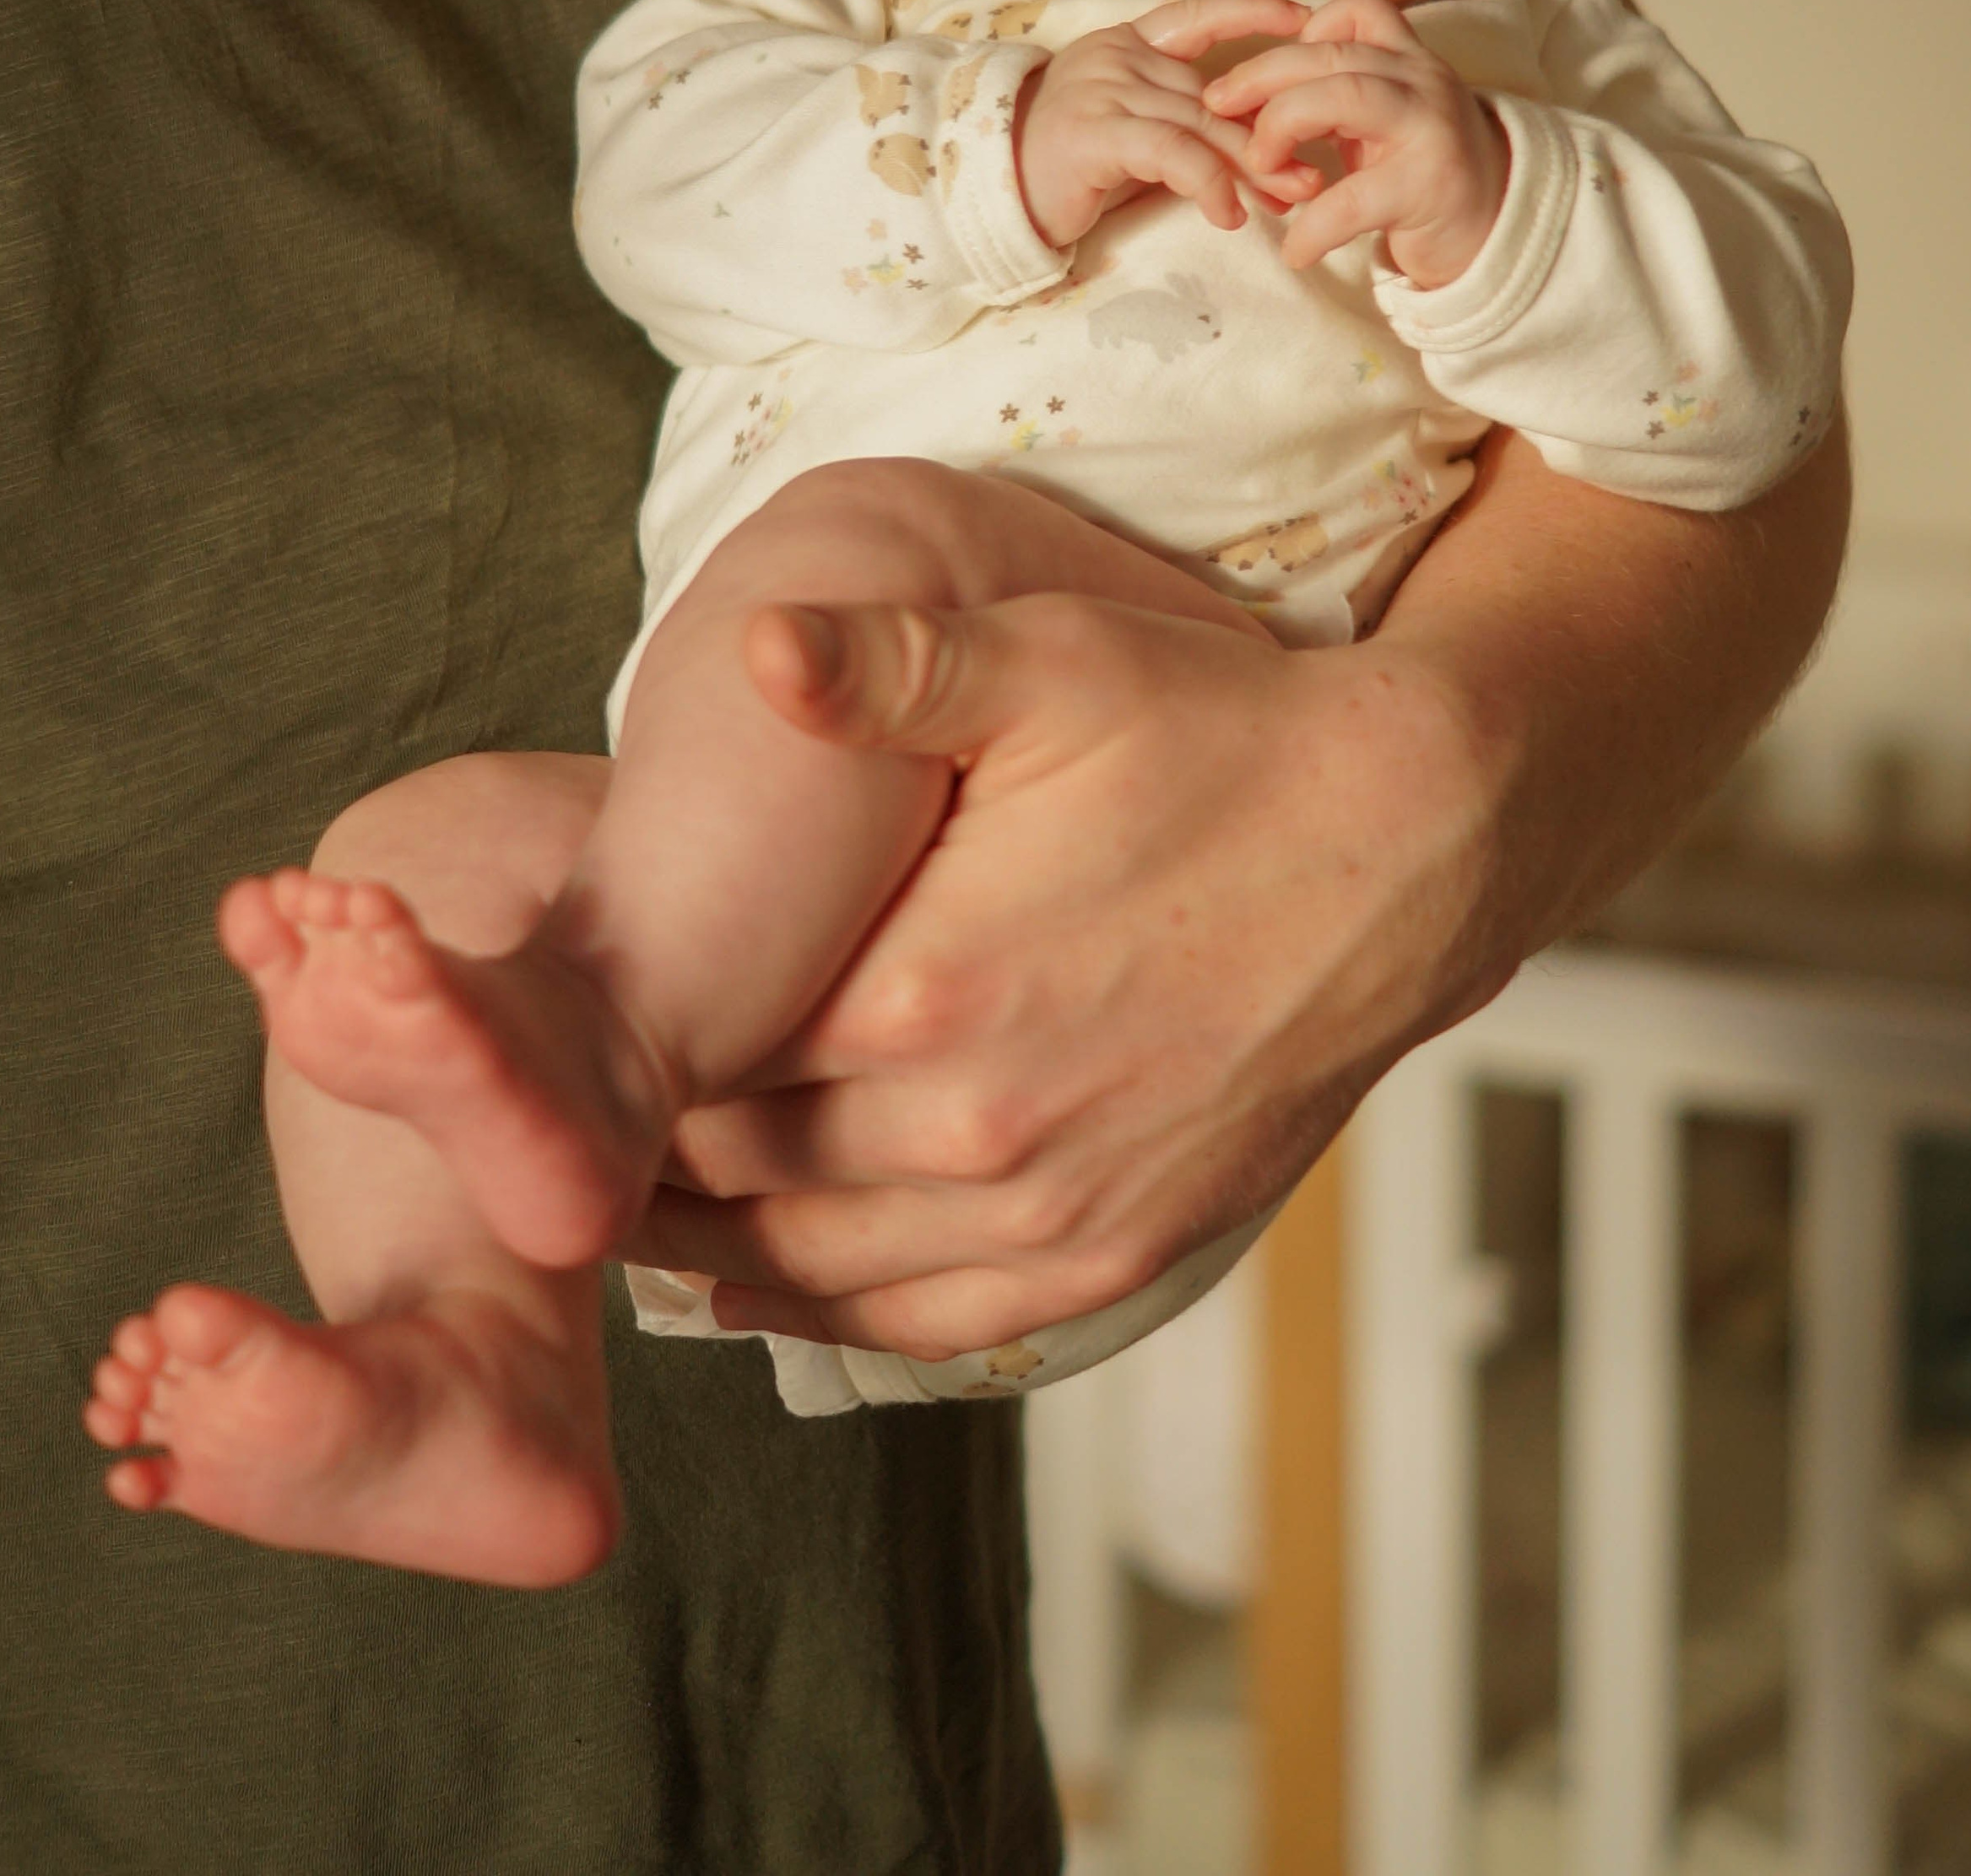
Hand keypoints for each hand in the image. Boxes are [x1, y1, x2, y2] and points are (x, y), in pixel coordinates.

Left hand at [624, 418, 1851, 1357]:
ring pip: (825, 1270)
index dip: (623, 1051)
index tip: (551, 1035)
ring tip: (638, 1202)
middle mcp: (982, 1130)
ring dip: (719, 1243)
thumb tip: (753, 647)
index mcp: (929, 993)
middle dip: (647, 1152)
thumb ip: (890, 668)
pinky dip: (840, 1311)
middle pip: (745, 1174)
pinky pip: (940, 1322)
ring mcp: (1062, 1208)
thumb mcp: (1052, 661)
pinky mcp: (1127, 1247)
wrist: (1419, 835)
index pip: (705, 1061)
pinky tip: (778, 1276)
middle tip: (558, 1128)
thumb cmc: (1226, 733)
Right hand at [1013, 0, 1316, 248]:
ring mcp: (1101, 88)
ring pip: (1199, 125)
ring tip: (1285, 202)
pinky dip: (1207, 181)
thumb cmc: (1069, 168)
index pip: (1198, 14)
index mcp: (1126, 44)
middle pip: (1212, 97)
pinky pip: (1170, 151)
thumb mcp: (1136, 132)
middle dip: (1267, 139)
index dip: (1252, 11)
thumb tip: (1264, 144)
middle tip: (1310, 179)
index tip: (1306, 20)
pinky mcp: (1092, 132)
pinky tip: (1227, 214)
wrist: (994, 195)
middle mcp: (1115, 56)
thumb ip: (1185, 122)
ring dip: (1249, 169)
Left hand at [1202, 0, 1510, 288]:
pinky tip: (1296, 250)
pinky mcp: (1430, 187)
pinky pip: (1354, 199)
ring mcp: (1431, 128)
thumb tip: (1249, 88)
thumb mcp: (1383, 118)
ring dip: (1282, 125)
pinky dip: (1313, 227)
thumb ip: (1336, 91)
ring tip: (1257, 166)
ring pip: (1343, 96)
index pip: (1356, 10)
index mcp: (1408, 59)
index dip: (1299, 29)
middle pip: (1331, 53)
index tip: (1258, 70)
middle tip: (1216, 107)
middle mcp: (1424, 80)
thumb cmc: (1421, 174)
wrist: (1497, 230)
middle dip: (1261, 76)